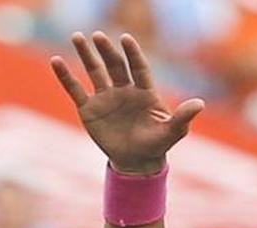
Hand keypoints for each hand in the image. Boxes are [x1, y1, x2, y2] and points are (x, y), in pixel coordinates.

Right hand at [50, 32, 203, 174]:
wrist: (137, 161)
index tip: (126, 39)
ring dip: (86, 55)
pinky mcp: (90, 109)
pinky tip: (56, 61)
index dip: (133, 54)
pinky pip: (76, 89)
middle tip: (98, 36)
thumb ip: (183, 117)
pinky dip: (66, 76)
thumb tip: (200, 103)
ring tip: (78, 37)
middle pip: (115, 66)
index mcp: (144, 93)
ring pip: (94, 71)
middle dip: (107, 51)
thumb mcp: (173, 132)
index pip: (138, 68)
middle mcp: (124, 90)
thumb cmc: (158, 145)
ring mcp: (106, 98)